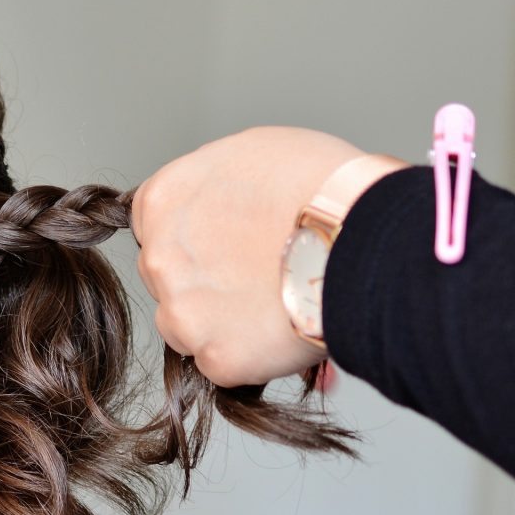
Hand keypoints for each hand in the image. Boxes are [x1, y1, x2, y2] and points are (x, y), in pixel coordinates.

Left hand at [132, 127, 394, 387]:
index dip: (193, 237)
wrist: (361, 236)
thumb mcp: (249, 152)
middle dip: (202, 280)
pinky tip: (281, 329)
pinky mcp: (216, 357)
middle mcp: (160, 258)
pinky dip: (247, 354)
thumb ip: (212, 184)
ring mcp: (184, 311)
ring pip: (185, 326)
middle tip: (253, 276)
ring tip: (272, 303)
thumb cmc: (318, 182)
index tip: (223, 243)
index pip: (153, 227)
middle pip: (165, 279)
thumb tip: (214, 202)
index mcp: (161, 201)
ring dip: (218, 322)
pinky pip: (220, 362)